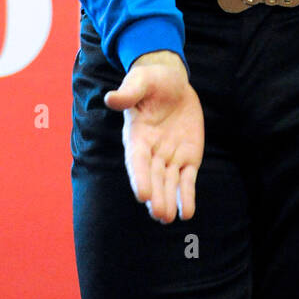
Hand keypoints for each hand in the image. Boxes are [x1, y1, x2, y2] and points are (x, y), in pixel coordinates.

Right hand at [103, 50, 203, 222]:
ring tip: (168, 218)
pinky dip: (187, 196)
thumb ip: (128, 93)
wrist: (173, 82)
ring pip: (168, 183)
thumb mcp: (141, 81)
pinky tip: (187, 213)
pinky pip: (187, 180)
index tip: (142, 195)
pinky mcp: (188, 158)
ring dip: (169, 200)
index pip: (137, 160)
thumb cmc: (152, 80)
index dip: (139, 177)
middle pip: (153, 177)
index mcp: (137, 135)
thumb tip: (110, 98)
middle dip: (156, 195)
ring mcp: (170, 157)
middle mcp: (152, 151)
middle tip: (159, 214)